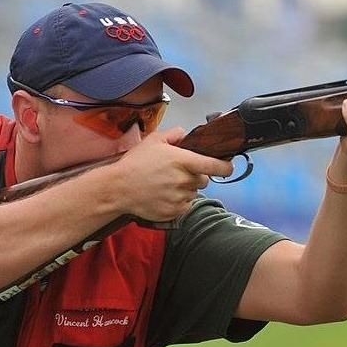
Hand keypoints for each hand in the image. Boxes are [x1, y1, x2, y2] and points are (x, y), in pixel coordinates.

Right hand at [109, 127, 233, 221]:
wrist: (118, 188)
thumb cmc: (135, 163)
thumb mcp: (154, 141)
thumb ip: (175, 134)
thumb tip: (187, 135)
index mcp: (183, 161)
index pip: (215, 166)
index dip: (226, 167)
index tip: (229, 166)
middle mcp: (184, 180)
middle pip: (204, 180)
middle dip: (196, 176)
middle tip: (178, 173)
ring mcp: (180, 197)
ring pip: (194, 193)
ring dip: (186, 189)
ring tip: (167, 184)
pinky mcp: (174, 211)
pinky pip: (186, 206)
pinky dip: (179, 201)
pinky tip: (164, 195)